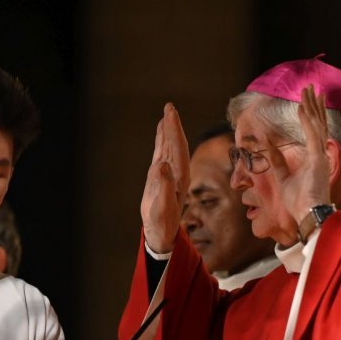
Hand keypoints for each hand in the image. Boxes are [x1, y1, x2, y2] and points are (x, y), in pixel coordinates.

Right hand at [141, 103, 190, 253]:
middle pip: (176, 144)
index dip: (174, 130)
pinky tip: (160, 131)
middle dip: (173, 125)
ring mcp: (170, 173)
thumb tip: (162, 164)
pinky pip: (162, 153)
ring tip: (167, 114)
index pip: (178, 148)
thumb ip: (164, 186)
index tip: (171, 113)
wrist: (162, 233)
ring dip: (168, 130)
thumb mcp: (162, 207)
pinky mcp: (162, 176)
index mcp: (180, 176)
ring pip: (170, 146)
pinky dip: (161, 140)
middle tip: (169, 106)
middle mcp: (177, 172)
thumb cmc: (163, 223)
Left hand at [265, 86, 332, 227]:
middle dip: (314, 105)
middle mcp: (319, 155)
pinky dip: (307, 120)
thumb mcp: (283, 178)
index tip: (307, 102)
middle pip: (317, 124)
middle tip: (311, 88)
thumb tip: (267, 147)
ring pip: (317, 124)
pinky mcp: (317, 158)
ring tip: (308, 90)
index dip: (311, 115)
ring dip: (311, 106)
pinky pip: (312, 134)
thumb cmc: (298, 202)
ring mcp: (320, 156)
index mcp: (314, 159)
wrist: (307, 215)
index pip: (314, 132)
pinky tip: (302, 107)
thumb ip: (277, 162)